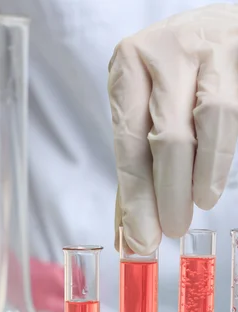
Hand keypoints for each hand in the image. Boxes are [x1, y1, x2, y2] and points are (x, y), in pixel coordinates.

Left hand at [108, 4, 237, 253]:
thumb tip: (131, 233)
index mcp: (129, 65)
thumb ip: (135, 169)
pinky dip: (222, 156)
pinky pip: (236, 113)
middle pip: (168, 136)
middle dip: (169, 194)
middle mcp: (167, 52)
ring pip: (211, 122)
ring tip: (199, 203)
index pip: (129, 143)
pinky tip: (213, 181)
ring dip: (203, 176)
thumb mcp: (142, 111)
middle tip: (171, 228)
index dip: (137, 197)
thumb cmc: (172, 79)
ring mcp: (211, 49)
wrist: (215, 28)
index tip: (141, 237)